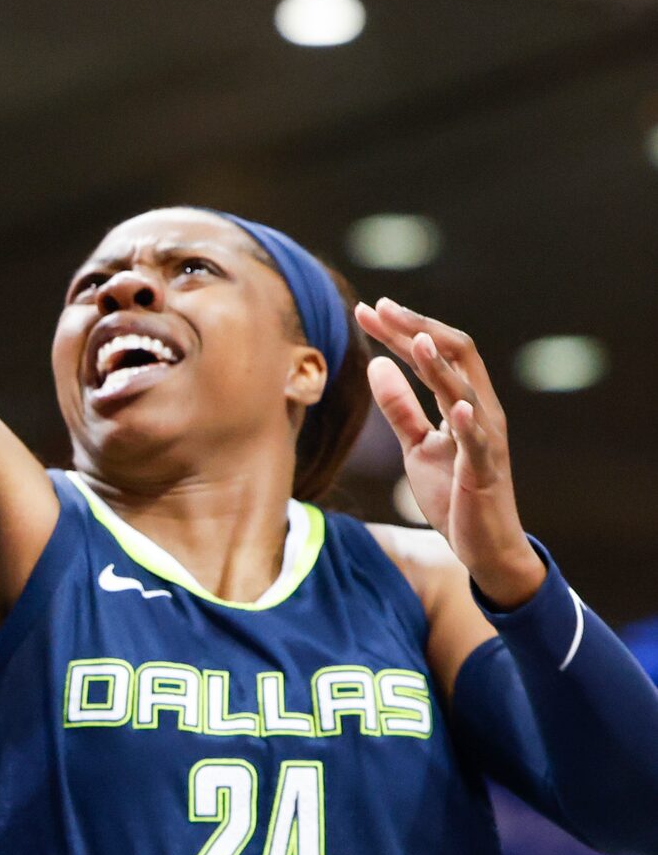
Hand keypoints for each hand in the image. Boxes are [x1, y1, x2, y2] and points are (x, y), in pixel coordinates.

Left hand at [354, 298, 544, 607]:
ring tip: (416, 339)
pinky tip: (457, 406)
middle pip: (457, 354)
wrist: (485, 548)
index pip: (433, 353)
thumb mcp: (417, 446)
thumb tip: (376, 364)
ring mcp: (486, 439)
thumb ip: (400, 407)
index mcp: (464, 401)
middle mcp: (481, 410)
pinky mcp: (486, 471)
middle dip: (419, 328)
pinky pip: (478, 442)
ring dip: (440, 365)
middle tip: (382, 307)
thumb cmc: (455, 492)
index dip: (401, 331)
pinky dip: (468, 422)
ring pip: (466, 390)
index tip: (367, 309)